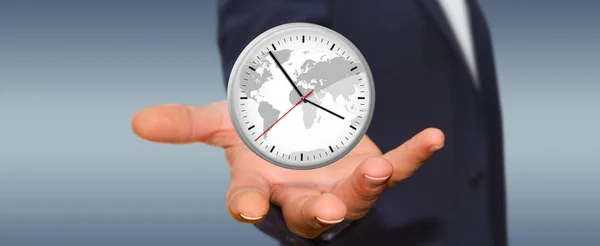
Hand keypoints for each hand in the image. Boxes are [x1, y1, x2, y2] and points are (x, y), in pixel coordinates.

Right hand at [131, 102, 443, 238]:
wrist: (301, 132)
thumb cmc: (261, 137)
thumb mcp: (224, 124)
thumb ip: (186, 124)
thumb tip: (136, 121)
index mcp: (262, 186)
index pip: (248, 200)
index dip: (246, 204)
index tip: (245, 208)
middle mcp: (301, 196)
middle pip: (306, 214)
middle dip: (315, 213)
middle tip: (326, 211)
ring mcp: (340, 188)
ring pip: (354, 197)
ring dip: (367, 188)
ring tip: (379, 170)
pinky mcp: (371, 170)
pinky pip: (397, 168)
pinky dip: (414, 157)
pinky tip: (432, 138)